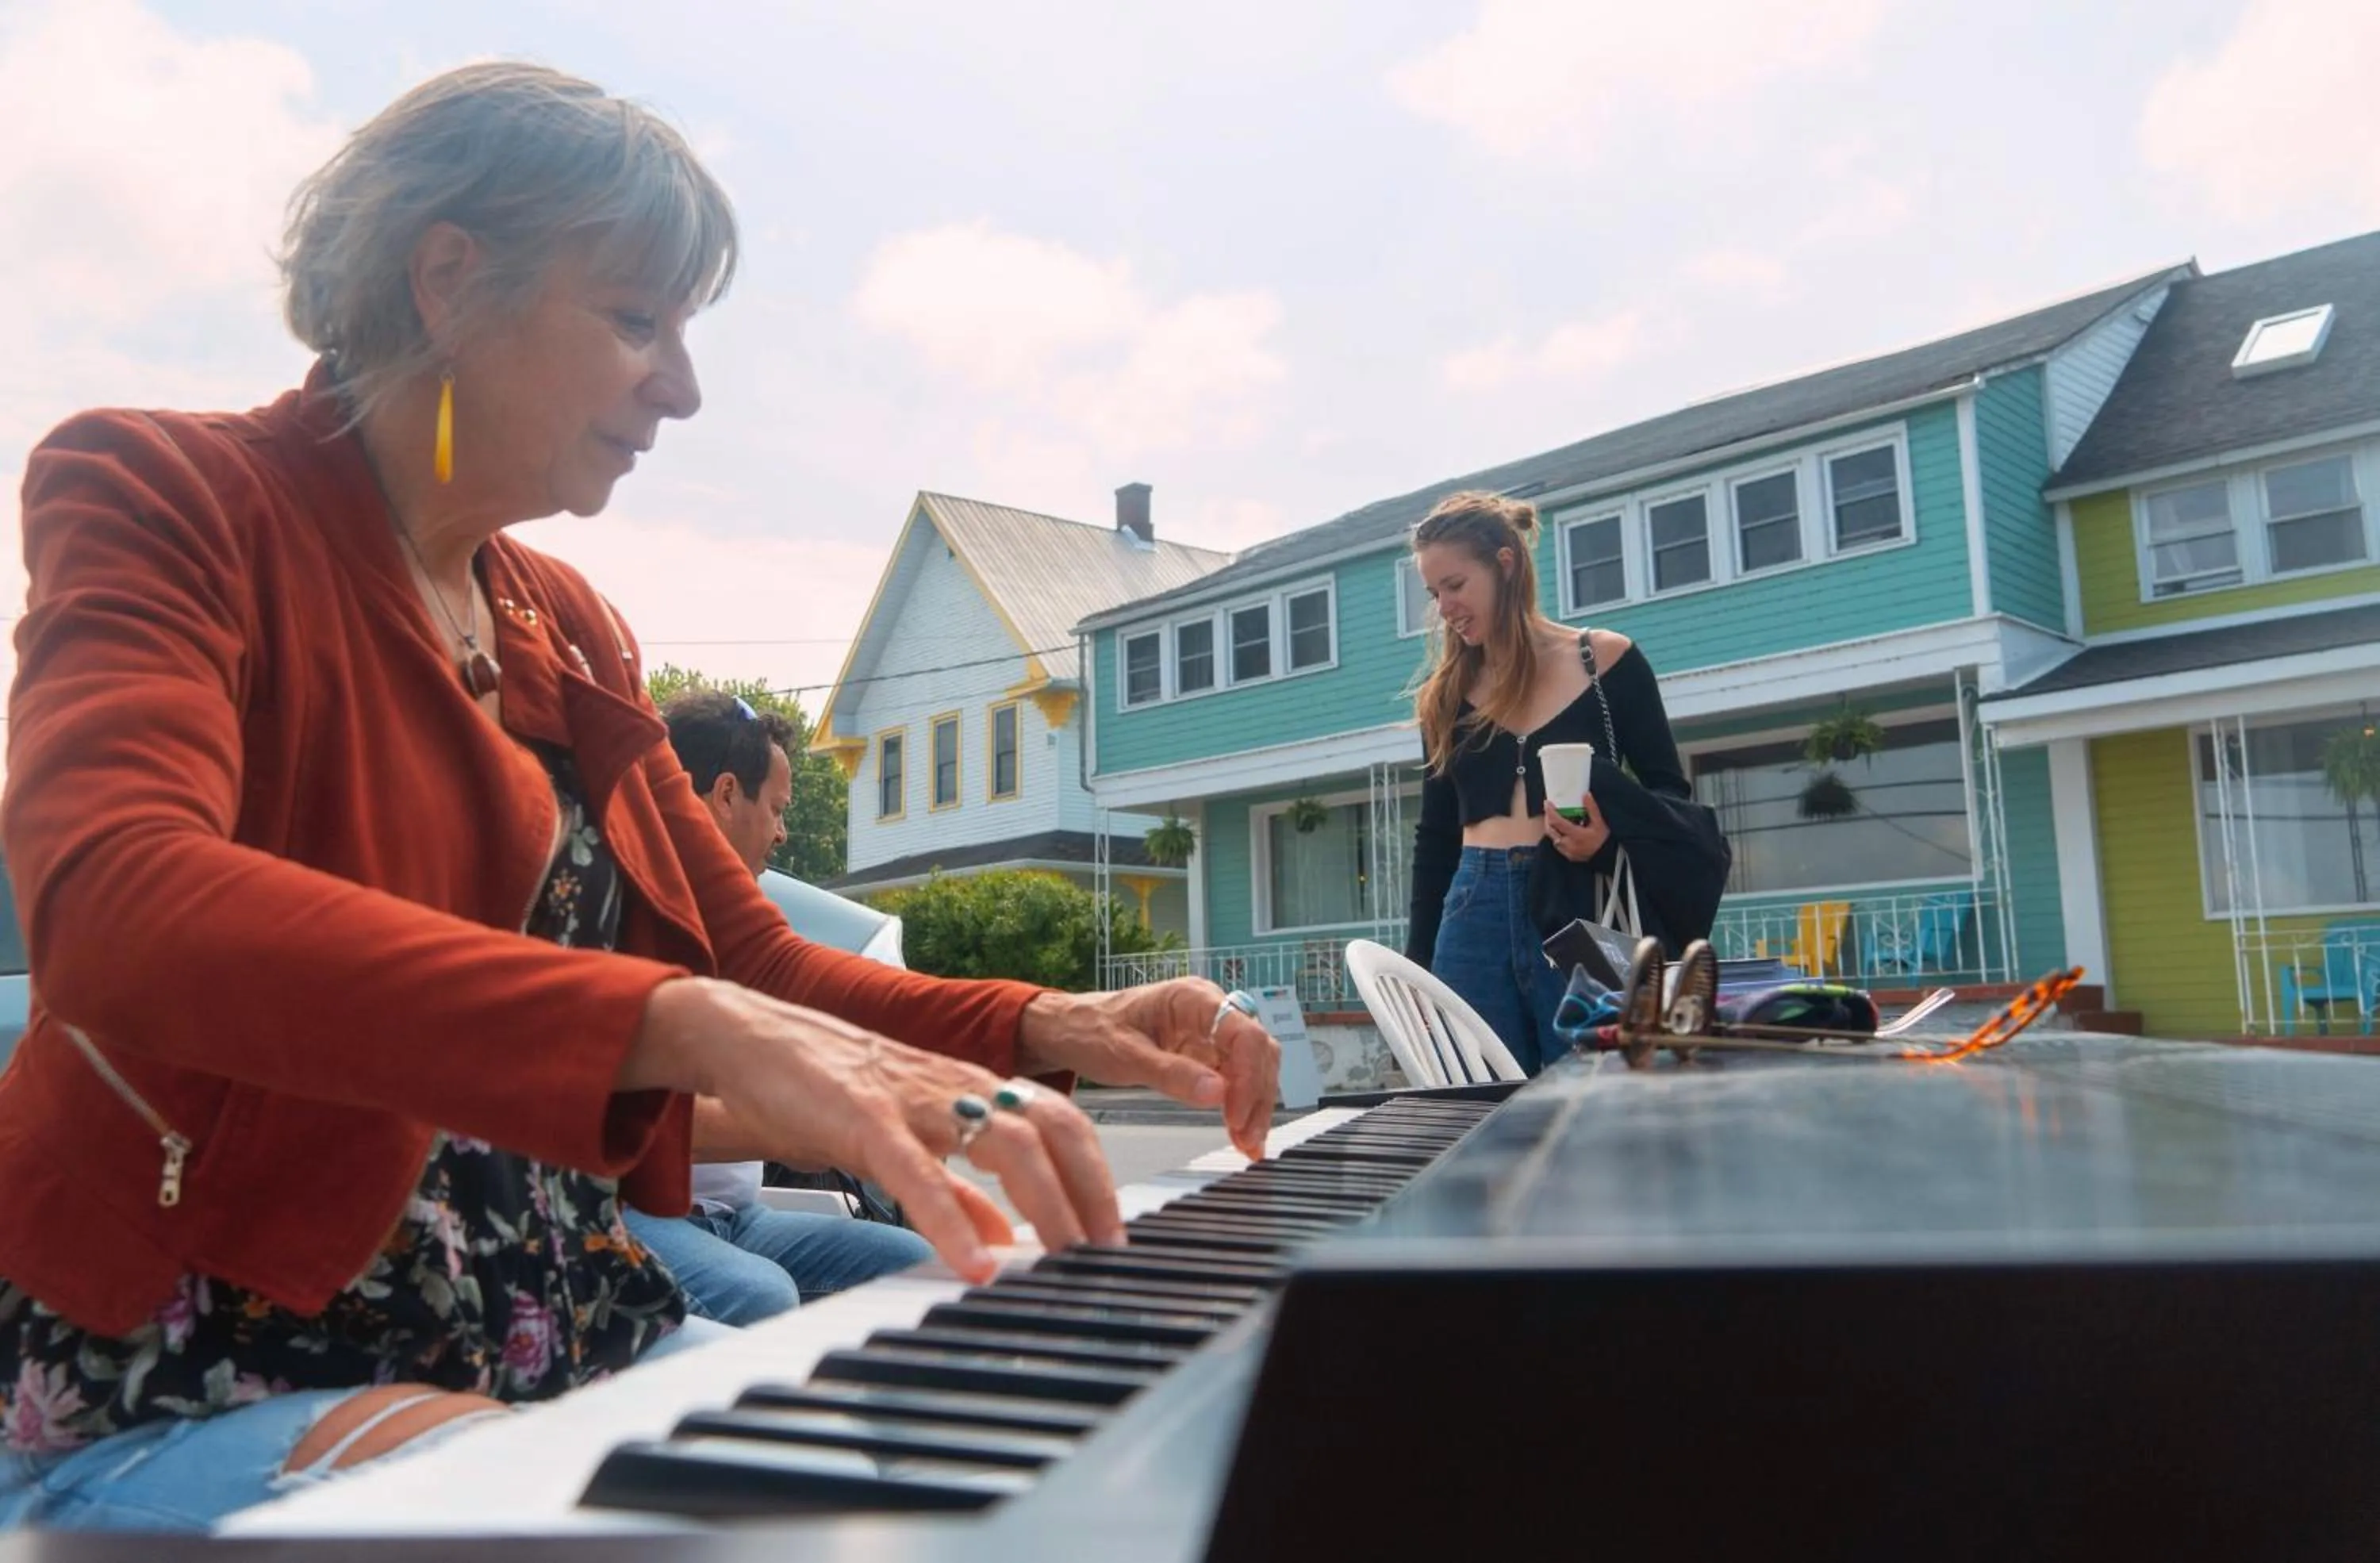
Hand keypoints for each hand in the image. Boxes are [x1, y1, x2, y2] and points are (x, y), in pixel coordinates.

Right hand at [626, 979, 1123, 1283]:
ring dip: (1044, 1205)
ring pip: (1006, 1141)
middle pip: (1053, 1126)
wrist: (751, 1035)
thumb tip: (1001, 1241)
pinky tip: (974, 1265)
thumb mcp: (907, 1137)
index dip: (1095, 1174)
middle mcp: (956, 1085)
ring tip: (1061, 1260)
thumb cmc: (828, 1087)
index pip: (1061, 1121)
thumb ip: (957, 1189)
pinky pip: (920, 1173)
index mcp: (971, 1087)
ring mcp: (915, 1097)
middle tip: (1105, 1253)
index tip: (1113, 1233)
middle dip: (1089, 1190)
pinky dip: (953, 1221)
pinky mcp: (865, 1117)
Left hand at [1017, 980, 1281, 1160]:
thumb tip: (1218, 1094)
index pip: (1245, 1034)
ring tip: (1247, 1144)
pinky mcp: (1204, 1054)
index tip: (1237, 1116)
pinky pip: (1235, 1078)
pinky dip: (1241, 1106)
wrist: (1068, 1029)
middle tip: (1247, 1139)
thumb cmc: (1090, 1030)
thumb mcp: (1125, 1056)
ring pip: (1253, 1067)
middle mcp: (1210, 1011)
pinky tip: (1240, 1133)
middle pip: (1257, 1052)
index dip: (1250, 1077)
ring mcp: (1209, 1033)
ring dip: (1255, 1105)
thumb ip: (1171, 1074)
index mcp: (1193, 998)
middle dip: (1258, 1097)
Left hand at [1543, 794, 1610, 861]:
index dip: (1550, 812)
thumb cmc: (1604, 840)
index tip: (1547, 803)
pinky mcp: (1569, 856)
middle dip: (1548, 819)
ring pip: (1553, 838)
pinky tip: (1563, 831)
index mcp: (1576, 835)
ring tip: (1556, 819)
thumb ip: (1592, 808)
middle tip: (1550, 810)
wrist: (1608, 857)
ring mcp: (1568, 852)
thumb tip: (1586, 795)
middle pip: (1551, 831)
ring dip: (1552, 828)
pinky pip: (1558, 845)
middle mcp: (1569, 845)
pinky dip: (1557, 837)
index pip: (1557, 822)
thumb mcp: (1600, 823)